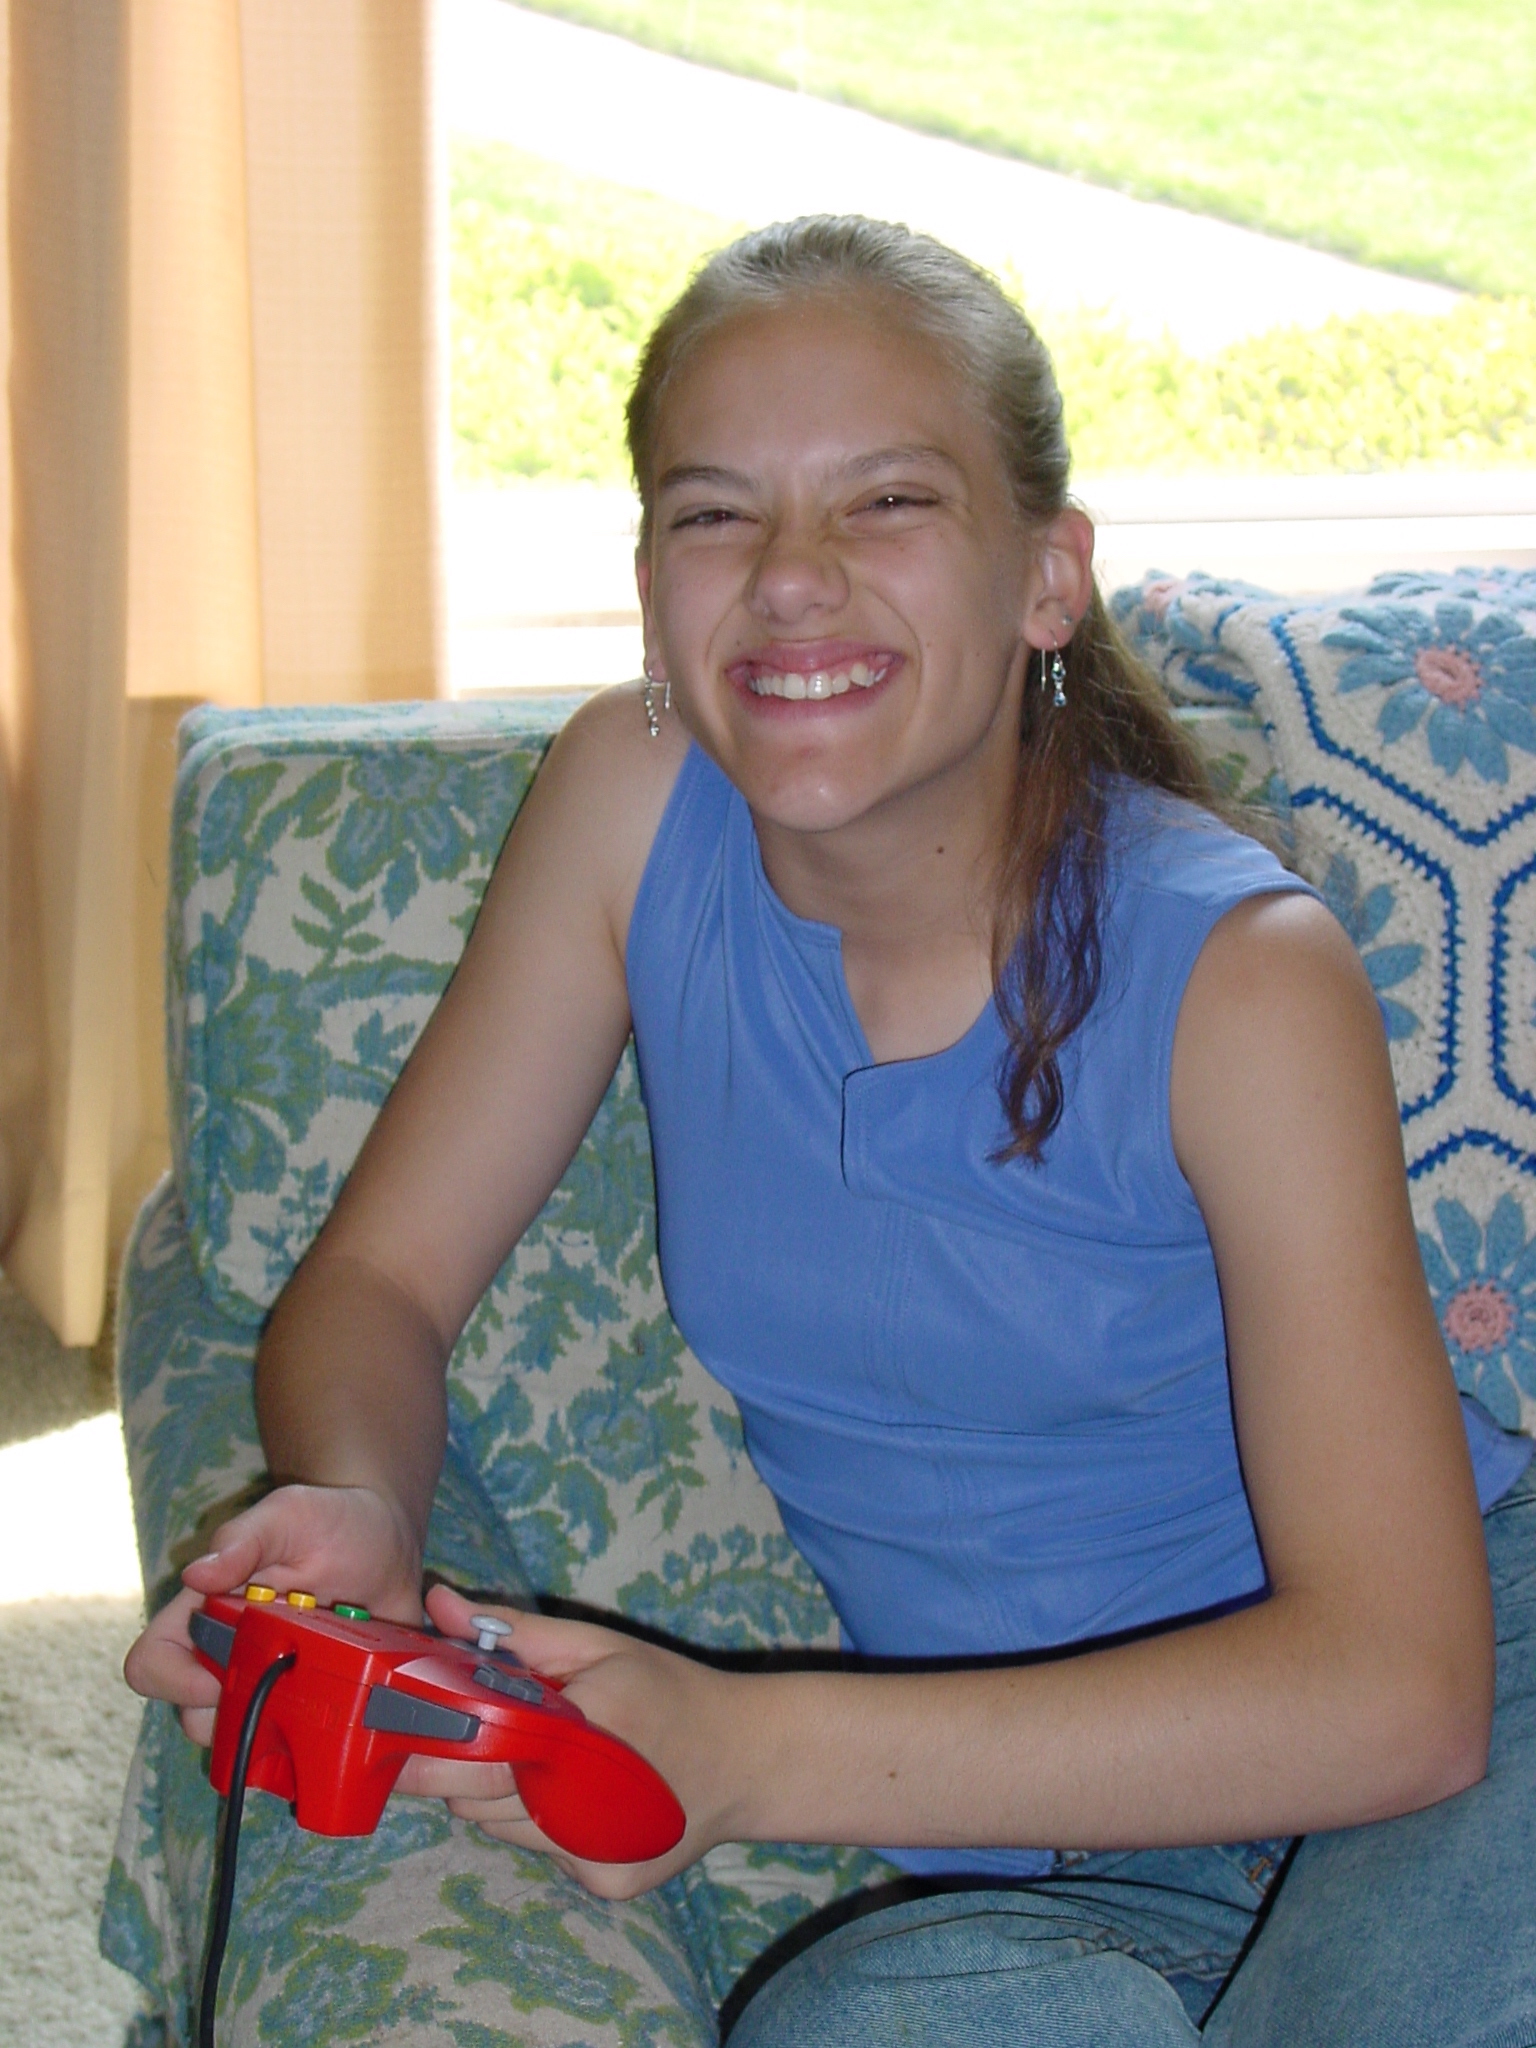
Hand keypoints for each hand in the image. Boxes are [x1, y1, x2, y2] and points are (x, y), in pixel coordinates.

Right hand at [122, 1482, 423, 1746]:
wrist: (389, 1537)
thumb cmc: (327, 1520)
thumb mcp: (287, 1515)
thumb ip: (243, 1538)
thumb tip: (195, 1575)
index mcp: (206, 1615)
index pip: (153, 1665)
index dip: (174, 1682)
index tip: (221, 1675)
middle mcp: (229, 1659)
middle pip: (197, 1720)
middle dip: (237, 1714)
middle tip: (290, 1685)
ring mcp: (273, 1686)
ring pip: (248, 1744)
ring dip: (283, 1730)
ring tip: (329, 1689)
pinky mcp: (315, 1706)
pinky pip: (304, 1749)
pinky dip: (325, 1742)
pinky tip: (353, 1711)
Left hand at [401, 1583, 752, 1897]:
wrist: (748, 1761)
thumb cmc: (668, 1691)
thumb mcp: (599, 1646)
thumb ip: (516, 1632)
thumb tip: (438, 1603)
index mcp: (580, 1734)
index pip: (474, 1753)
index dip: (429, 1742)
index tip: (395, 1726)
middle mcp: (582, 1808)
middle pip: (475, 1799)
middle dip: (459, 1766)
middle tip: (466, 1732)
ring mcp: (593, 1856)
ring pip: (502, 1830)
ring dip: (500, 1795)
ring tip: (537, 1756)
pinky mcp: (604, 1884)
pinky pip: (541, 1852)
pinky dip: (541, 1823)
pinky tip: (576, 1792)